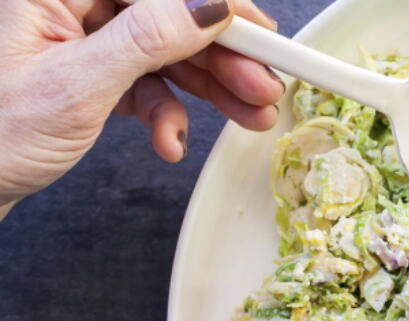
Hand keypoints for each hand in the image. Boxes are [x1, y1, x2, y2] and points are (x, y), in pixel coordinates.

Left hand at [0, 0, 283, 207]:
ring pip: (165, 49)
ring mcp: (79, 38)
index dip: (213, 3)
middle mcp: (65, 3)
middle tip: (264, 85)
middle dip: (220, 53)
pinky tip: (170, 141)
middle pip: (166, 14)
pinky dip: (167, 113)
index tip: (261, 32)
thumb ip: (147, 39)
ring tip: (248, 117)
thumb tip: (208, 4)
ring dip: (209, 88)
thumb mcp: (77, 87)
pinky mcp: (90, 72)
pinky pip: (147, 82)